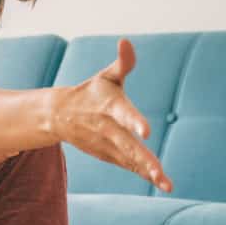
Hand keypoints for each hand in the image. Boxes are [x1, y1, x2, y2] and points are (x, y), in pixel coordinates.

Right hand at [49, 38, 173, 192]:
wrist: (60, 115)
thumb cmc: (91, 92)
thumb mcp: (106, 76)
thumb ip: (123, 62)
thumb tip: (125, 41)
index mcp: (109, 106)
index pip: (122, 113)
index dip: (134, 121)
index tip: (146, 131)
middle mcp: (107, 128)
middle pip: (126, 144)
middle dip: (142, 158)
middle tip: (158, 170)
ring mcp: (106, 145)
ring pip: (128, 160)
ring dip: (146, 171)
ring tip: (165, 184)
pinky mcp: (108, 155)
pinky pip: (128, 166)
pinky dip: (143, 174)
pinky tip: (162, 183)